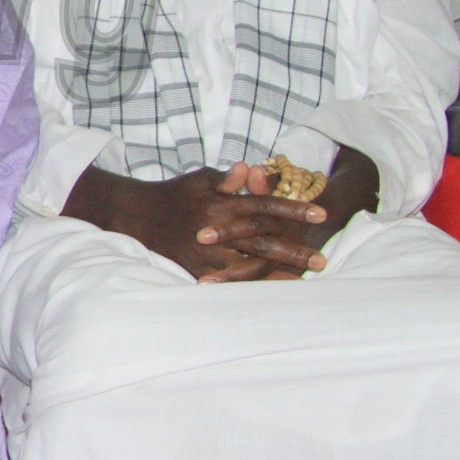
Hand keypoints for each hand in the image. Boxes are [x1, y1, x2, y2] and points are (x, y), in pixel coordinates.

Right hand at [66, 163, 331, 281]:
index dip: (293, 209)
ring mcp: (205, 253)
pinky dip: (251, 287)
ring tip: (303, 280)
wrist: (136, 216)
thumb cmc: (174, 193)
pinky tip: (270, 292)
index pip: (264, 205)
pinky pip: (229, 281)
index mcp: (220, 203)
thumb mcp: (201, 179)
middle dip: (294, 250)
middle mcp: (215, 229)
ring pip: (249, 265)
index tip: (321, 214)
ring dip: (278, 273)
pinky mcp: (196, 269)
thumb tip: (253, 168)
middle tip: (322, 260)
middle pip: (262, 240)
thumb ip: (229, 179)